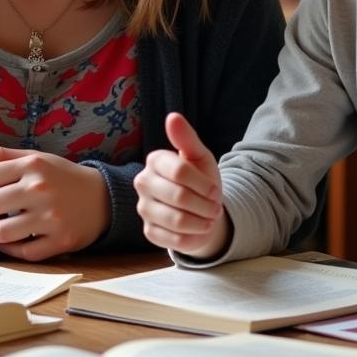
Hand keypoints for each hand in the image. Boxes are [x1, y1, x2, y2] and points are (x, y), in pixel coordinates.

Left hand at [0, 147, 109, 259]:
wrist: (102, 197)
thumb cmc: (61, 176)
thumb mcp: (36, 158)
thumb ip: (2, 157)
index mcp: (33, 165)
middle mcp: (41, 189)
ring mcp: (51, 217)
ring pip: (2, 232)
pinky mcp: (60, 240)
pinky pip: (24, 252)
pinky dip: (9, 249)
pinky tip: (8, 242)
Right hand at [134, 112, 227, 258]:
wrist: (201, 211)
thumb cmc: (200, 181)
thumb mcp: (200, 158)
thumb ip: (187, 139)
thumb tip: (173, 116)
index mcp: (155, 160)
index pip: (180, 171)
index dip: (204, 184)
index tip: (214, 190)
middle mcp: (142, 182)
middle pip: (179, 196)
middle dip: (205, 205)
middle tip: (214, 207)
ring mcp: (143, 208)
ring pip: (177, 220)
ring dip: (202, 222)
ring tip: (208, 218)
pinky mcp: (149, 232)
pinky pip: (175, 240)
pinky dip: (195, 237)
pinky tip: (198, 230)